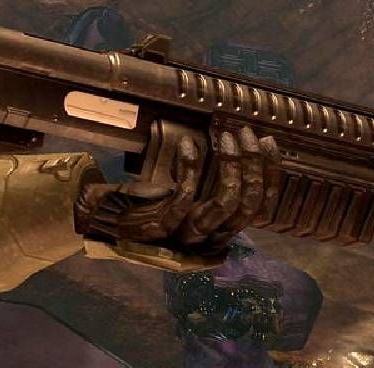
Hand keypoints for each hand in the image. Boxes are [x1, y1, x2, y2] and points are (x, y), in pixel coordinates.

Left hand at [76, 125, 280, 260]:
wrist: (104, 224)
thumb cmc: (146, 206)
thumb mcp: (184, 198)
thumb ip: (209, 187)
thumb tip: (235, 150)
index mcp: (219, 232)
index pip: (257, 207)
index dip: (268, 175)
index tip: (269, 142)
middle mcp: (208, 239)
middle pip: (245, 204)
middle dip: (253, 166)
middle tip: (246, 134)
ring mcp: (186, 235)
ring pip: (223, 203)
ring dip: (229, 166)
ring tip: (225, 137)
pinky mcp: (162, 227)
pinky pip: (185, 196)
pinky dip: (190, 168)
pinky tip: (187, 145)